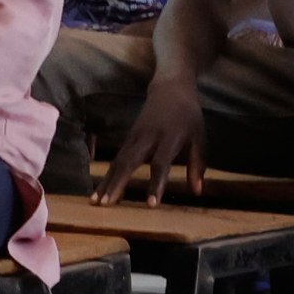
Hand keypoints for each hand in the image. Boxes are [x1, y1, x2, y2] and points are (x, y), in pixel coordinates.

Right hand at [98, 72, 208, 202]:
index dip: (156, 184)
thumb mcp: (199, 138)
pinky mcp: (127, 139)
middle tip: (107, 204)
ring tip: (95, 202)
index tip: (151, 205)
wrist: (170, 88)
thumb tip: (197, 192)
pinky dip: (106, 176)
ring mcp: (134, 137)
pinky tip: (100, 192)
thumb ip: (197, 165)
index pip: (160, 164)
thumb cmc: (188, 116)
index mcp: (169, 138)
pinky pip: (115, 159)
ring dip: (106, 182)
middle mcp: (147, 138)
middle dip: (117, 184)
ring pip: (117, 162)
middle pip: (129, 162)